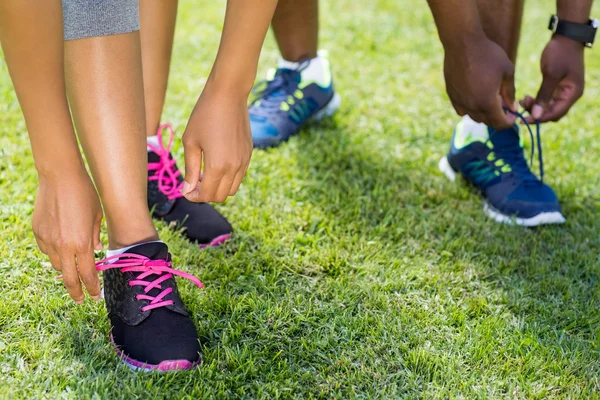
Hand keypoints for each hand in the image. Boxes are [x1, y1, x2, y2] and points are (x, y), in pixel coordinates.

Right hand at [33, 169, 102, 302]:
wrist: (60, 177)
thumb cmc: (85, 194)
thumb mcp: (97, 216)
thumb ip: (96, 237)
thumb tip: (97, 251)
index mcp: (82, 244)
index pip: (88, 274)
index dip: (92, 288)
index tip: (95, 296)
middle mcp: (63, 246)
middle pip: (69, 278)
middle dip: (75, 292)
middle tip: (80, 299)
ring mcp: (48, 240)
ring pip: (55, 264)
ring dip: (65, 268)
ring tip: (73, 268)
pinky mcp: (38, 232)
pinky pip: (46, 249)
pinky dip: (54, 252)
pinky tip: (61, 246)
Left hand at [181, 86, 252, 202]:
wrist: (228, 95)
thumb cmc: (204, 115)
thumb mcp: (191, 142)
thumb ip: (190, 169)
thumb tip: (187, 190)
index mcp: (217, 166)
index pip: (207, 195)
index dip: (194, 196)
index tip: (186, 190)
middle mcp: (234, 167)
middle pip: (220, 196)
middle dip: (206, 194)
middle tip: (194, 183)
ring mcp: (244, 161)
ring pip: (232, 189)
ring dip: (218, 187)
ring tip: (205, 175)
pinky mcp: (248, 155)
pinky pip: (239, 176)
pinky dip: (227, 178)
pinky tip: (216, 165)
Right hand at [443, 36, 516, 128]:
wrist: (462, 43)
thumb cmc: (488, 54)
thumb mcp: (507, 71)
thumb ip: (510, 92)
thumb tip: (512, 107)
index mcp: (487, 102)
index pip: (499, 123)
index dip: (508, 122)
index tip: (512, 115)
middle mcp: (472, 106)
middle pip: (486, 121)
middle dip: (497, 117)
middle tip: (504, 105)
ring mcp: (460, 101)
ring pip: (473, 116)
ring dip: (483, 113)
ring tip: (490, 99)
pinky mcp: (452, 95)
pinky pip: (461, 110)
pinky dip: (470, 108)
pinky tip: (475, 96)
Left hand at [520, 35, 584, 122]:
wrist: (566, 37)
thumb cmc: (560, 53)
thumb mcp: (551, 73)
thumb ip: (544, 95)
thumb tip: (536, 116)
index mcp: (572, 94)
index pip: (556, 114)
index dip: (540, 119)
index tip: (523, 119)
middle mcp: (570, 95)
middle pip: (552, 113)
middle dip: (536, 114)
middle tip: (520, 109)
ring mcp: (563, 92)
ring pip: (548, 107)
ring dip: (535, 107)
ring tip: (522, 101)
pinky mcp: (557, 87)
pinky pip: (546, 100)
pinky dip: (536, 101)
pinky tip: (526, 98)